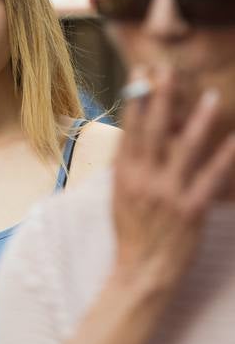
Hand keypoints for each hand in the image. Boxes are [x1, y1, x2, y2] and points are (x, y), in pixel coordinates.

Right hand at [113, 66, 234, 295]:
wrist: (142, 272)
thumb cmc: (133, 233)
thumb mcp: (120, 195)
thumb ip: (129, 165)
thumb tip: (136, 133)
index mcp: (124, 174)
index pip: (130, 129)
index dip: (136, 99)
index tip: (142, 74)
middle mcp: (143, 180)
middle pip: (153, 130)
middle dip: (163, 98)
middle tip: (170, 71)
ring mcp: (167, 194)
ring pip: (184, 148)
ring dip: (199, 120)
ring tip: (212, 96)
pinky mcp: (190, 209)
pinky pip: (211, 176)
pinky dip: (225, 156)